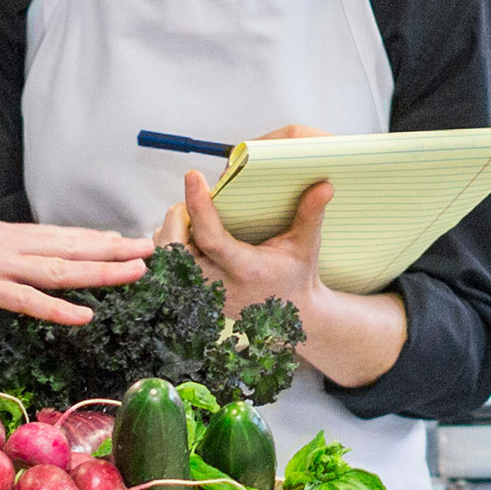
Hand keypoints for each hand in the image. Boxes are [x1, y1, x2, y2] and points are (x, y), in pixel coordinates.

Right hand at [0, 161, 152, 323]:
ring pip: (58, 270)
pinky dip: (56, 309)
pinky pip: (24, 301)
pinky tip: (84, 315)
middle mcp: (3, 244)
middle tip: (152, 248)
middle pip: (68, 248)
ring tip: (136, 271)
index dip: (90, 237)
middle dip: (112, 250)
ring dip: (100, 272)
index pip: (54, 233)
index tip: (122, 237)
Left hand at [178, 169, 332, 319]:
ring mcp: (201, 293)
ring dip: (172, 230)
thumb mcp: (306, 246)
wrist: (288, 313)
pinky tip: (190, 234)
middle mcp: (218, 285)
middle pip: (175, 249)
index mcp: (246, 270)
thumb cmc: (296, 275)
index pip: (212, 239)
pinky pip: (165, 267)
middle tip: (194, 198)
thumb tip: (325, 184)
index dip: (199, 205)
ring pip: (165, 256)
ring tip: (193, 216)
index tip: (194, 175)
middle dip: (178, 215)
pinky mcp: (191, 294)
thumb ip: (311, 215)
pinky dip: (170, 244)